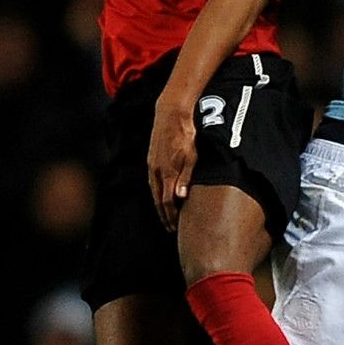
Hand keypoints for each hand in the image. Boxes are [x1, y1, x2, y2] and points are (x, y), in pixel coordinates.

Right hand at [148, 94, 198, 231]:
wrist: (170, 115)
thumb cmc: (186, 134)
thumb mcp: (192, 156)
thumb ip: (186, 177)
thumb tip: (180, 197)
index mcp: (168, 172)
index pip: (167, 201)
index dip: (171, 216)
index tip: (175, 226)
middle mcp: (157, 172)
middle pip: (158, 200)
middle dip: (164, 216)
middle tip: (170, 229)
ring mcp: (152, 166)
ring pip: (153, 192)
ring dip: (159, 207)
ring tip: (164, 218)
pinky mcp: (150, 161)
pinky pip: (151, 183)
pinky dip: (155, 194)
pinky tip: (159, 197)